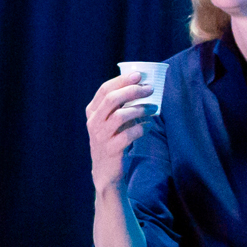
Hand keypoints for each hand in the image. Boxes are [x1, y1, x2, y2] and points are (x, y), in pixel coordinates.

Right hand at [85, 73, 152, 192]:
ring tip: (153, 108)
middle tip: (149, 89)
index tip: (139, 75)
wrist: (106, 171)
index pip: (105, 90)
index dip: (122, 80)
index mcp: (92, 111)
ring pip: (120, 116)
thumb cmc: (112, 140)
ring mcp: (100, 137)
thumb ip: (120, 106)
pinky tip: (149, 126)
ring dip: (140, 109)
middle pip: (112, 99)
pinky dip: (141, 128)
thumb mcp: (110, 121)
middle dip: (132, 91)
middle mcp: (93, 122)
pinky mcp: (111, 150)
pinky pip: (128, 135)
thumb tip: (143, 86)